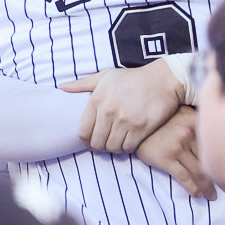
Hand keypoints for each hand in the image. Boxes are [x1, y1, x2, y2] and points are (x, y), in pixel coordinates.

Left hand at [60, 59, 183, 152]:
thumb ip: (82, 84)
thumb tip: (62, 87)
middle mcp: (108, 111)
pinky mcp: (141, 128)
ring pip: (111, 147)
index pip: (82, 132)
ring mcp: (125, 120)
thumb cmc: (132, 78)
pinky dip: (126, 148)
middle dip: (99, 146)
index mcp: (97, 99)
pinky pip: (127, 148)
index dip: (85, 141)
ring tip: (117, 141)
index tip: (91, 140)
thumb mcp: (105, 76)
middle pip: (96, 143)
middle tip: (105, 143)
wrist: (162, 80)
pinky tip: (129, 140)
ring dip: (113, 147)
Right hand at [135, 106, 217, 200]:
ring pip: (198, 172)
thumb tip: (219, 127)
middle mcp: (188, 133)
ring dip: (208, 187)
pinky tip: (198, 195)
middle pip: (209, 159)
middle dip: (220, 177)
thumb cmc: (162, 118)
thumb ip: (199, 118)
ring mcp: (177, 146)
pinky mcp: (165, 158)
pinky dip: (193, 188)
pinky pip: (184, 177)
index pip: (215, 142)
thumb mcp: (182, 111)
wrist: (135, 123)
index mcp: (195, 120)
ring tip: (213, 196)